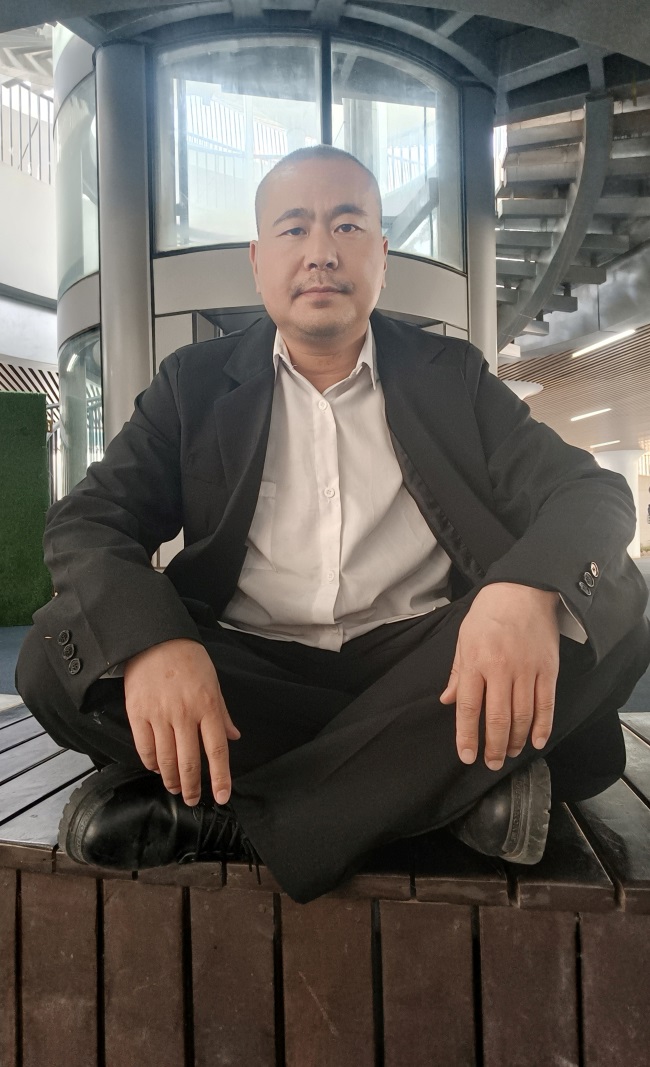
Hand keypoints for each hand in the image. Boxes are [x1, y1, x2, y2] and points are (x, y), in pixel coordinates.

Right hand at [123, 639, 239, 805]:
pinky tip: (156, 767)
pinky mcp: (138, 713)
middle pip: (190, 762)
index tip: (222, 796)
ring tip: (176, 787)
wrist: (154, 639)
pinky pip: (145, 747)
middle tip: (193, 800)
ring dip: (171, 779)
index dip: (220, 778)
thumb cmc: (188, 659)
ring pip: (166, 760)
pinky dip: (151, 763)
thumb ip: (222, 713)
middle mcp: (185, 713)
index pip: (217, 750)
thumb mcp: (213, 683)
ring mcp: (159, 714)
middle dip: (192, 787)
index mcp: (208, 706)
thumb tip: (234, 737)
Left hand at [439, 583, 559, 770]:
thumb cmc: (488, 614)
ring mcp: (527, 670)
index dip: (468, 736)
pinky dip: (543, 726)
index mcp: (476, 662)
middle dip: (494, 747)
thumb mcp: (464, 639)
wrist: (523, 590)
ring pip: (523, 716)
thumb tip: (448, 701)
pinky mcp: (548, 669)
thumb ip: (458, 672)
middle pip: (498, 719)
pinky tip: (537, 741)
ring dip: (517, 740)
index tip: (467, 756)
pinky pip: (546, 704)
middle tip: (491, 763)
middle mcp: (502, 670)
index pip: (470, 708)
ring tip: (511, 753)